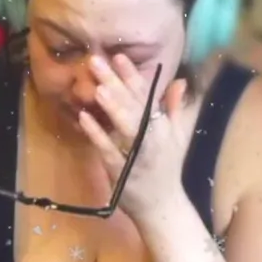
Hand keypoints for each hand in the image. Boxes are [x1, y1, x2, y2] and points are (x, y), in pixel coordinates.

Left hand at [78, 54, 187, 222]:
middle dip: (115, 82)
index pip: (146, 95)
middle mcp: (152, 135)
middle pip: (133, 105)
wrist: (163, 207)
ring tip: (98, 87)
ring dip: (113, 106)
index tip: (118, 55)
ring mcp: (137, 153)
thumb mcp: (178, 135)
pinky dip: (96, 134)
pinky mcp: (122, 169)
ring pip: (126, 126)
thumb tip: (178, 80)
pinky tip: (83, 118)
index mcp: (162, 126)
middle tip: (96, 60)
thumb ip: (175, 107)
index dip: (132, 75)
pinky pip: (109, 149)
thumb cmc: (168, 168)